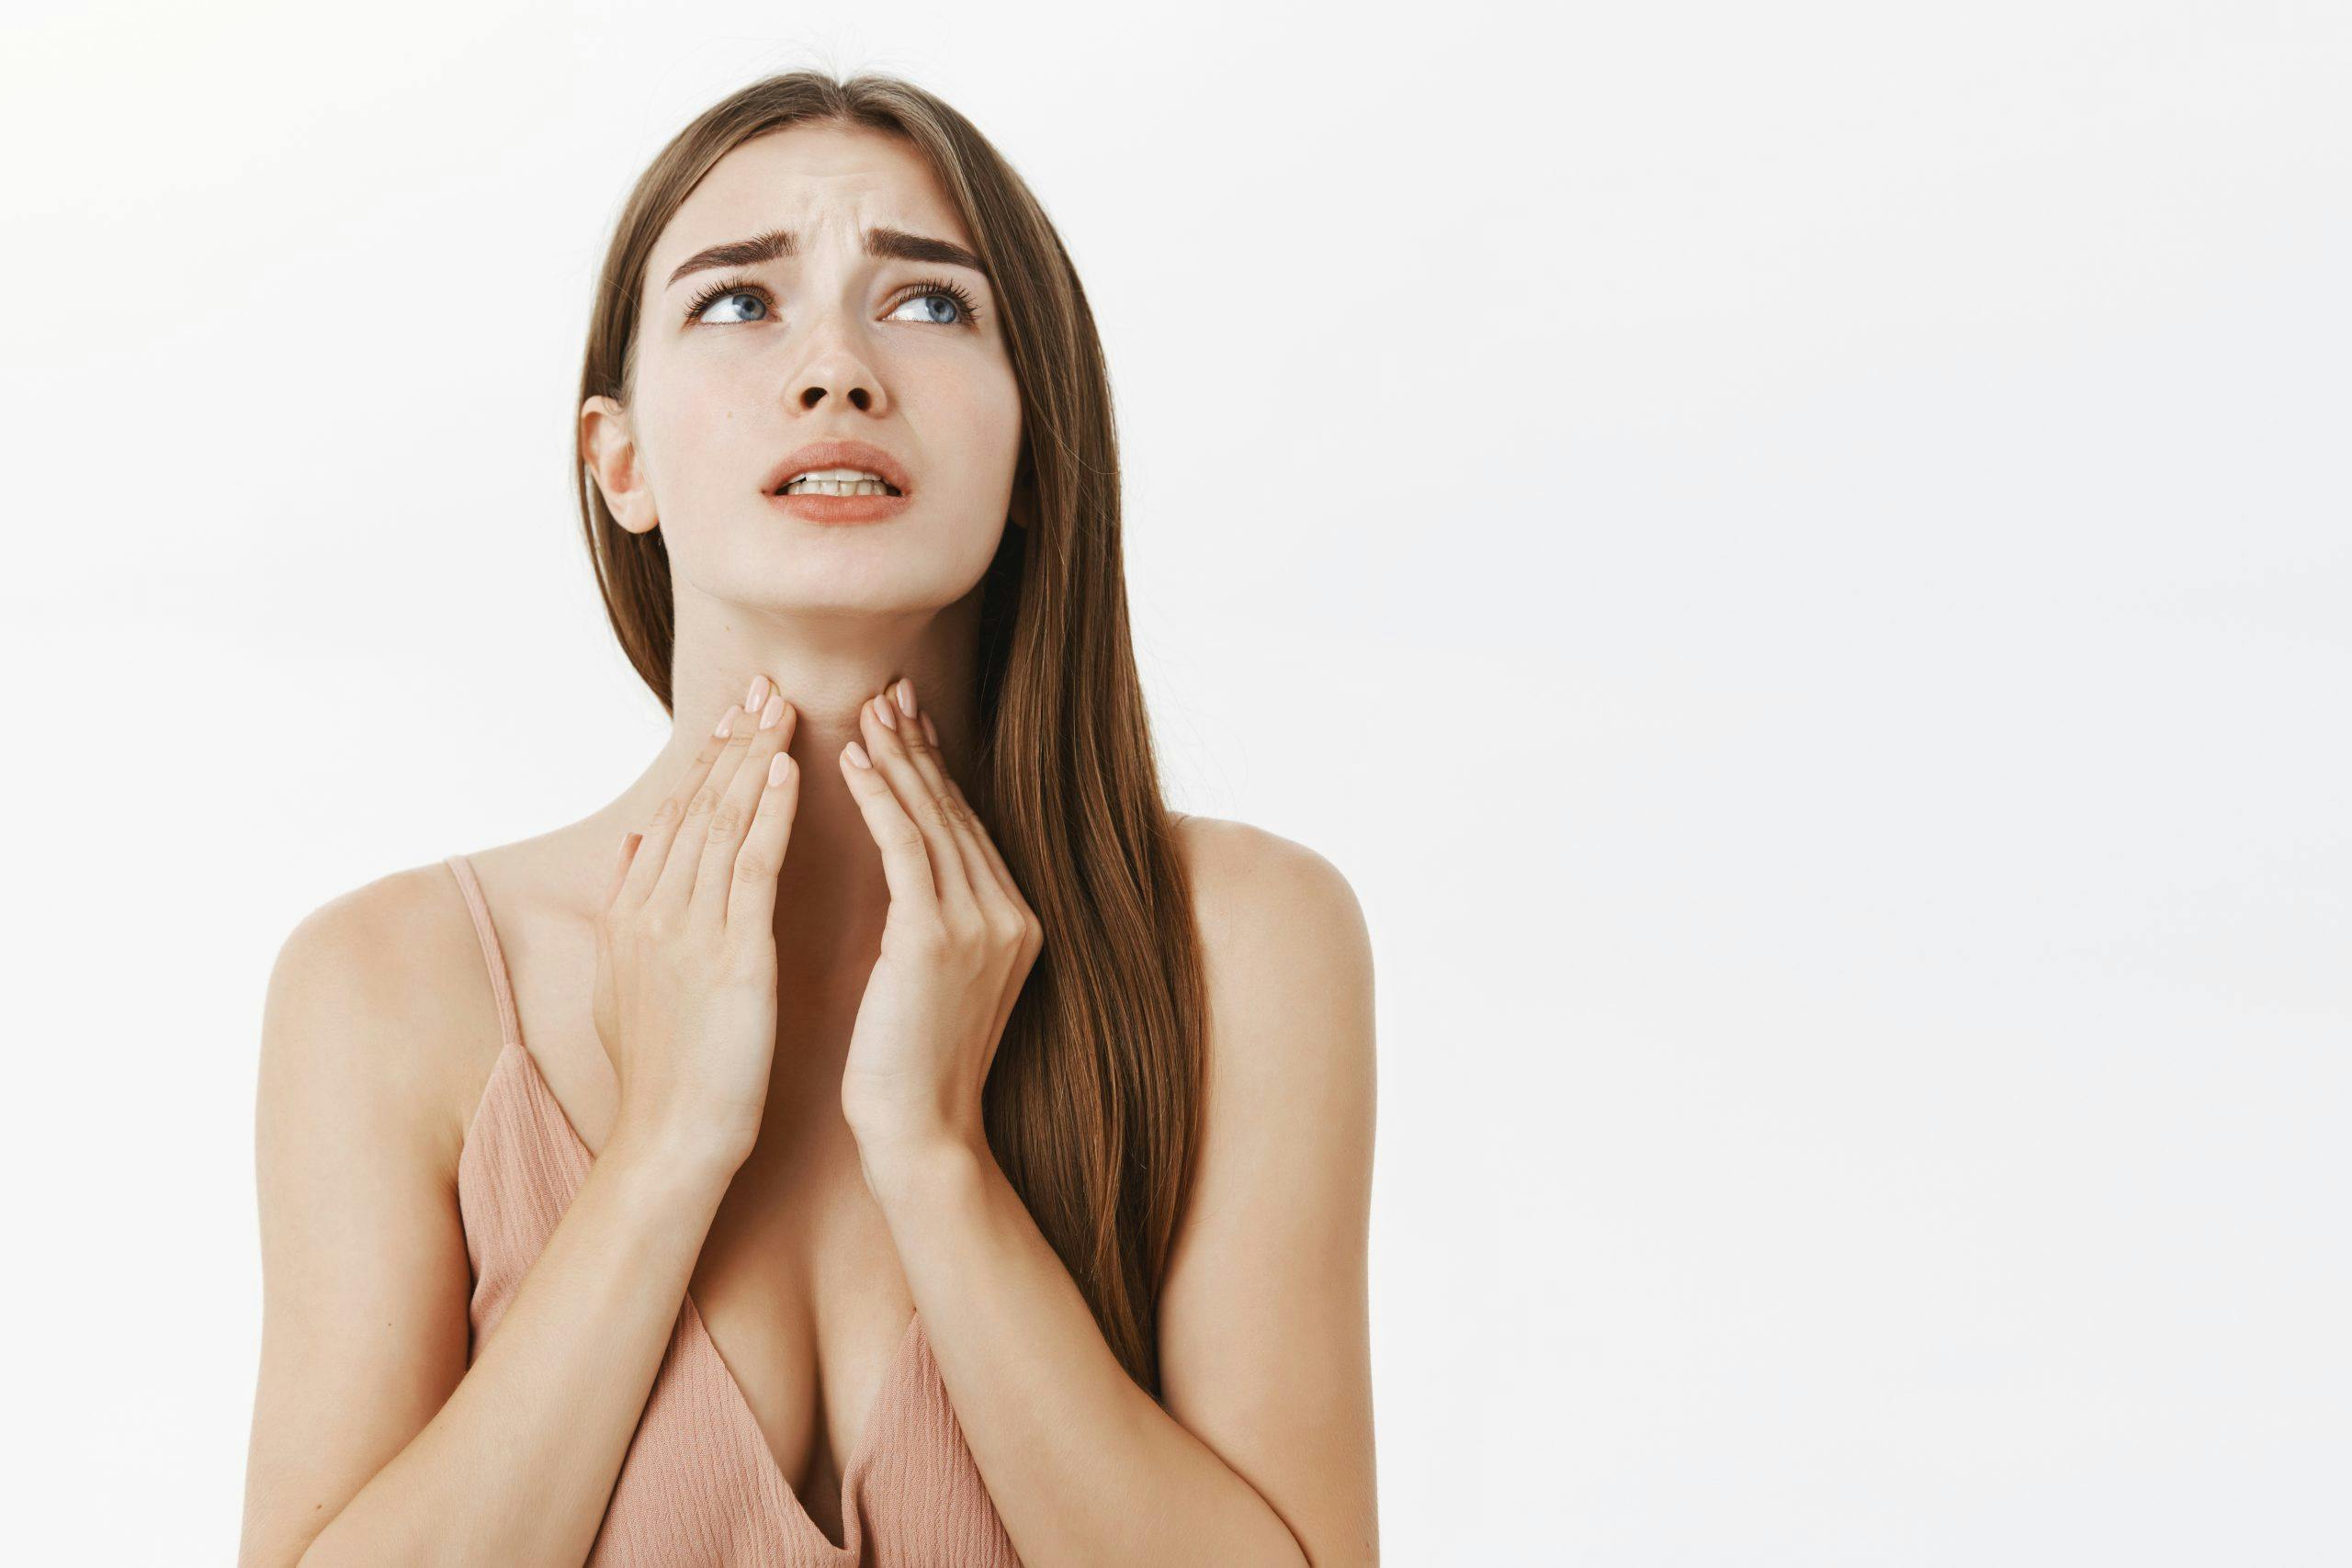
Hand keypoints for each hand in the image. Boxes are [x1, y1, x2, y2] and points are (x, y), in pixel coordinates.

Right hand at [593, 678, 801, 1174]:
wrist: (672, 1143)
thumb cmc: (663, 1075)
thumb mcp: (624, 983)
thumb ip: (626, 909)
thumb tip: (633, 844)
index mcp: (631, 916)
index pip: (672, 818)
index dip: (705, 761)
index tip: (734, 713)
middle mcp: (651, 912)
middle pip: (696, 805)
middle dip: (732, 740)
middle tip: (765, 684)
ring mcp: (687, 933)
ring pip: (722, 822)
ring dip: (754, 757)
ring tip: (782, 705)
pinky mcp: (730, 959)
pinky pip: (751, 868)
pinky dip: (769, 813)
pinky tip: (790, 770)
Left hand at [834, 677, 1041, 1153]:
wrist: (920, 1136)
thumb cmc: (908, 1070)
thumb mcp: (932, 984)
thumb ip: (932, 925)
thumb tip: (907, 881)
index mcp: (1015, 924)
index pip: (967, 830)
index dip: (936, 771)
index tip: (906, 722)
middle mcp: (1011, 915)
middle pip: (957, 812)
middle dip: (919, 748)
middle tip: (887, 690)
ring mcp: (983, 925)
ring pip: (933, 819)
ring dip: (896, 757)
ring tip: (865, 710)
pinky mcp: (939, 938)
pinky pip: (907, 848)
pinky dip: (881, 799)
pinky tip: (852, 763)